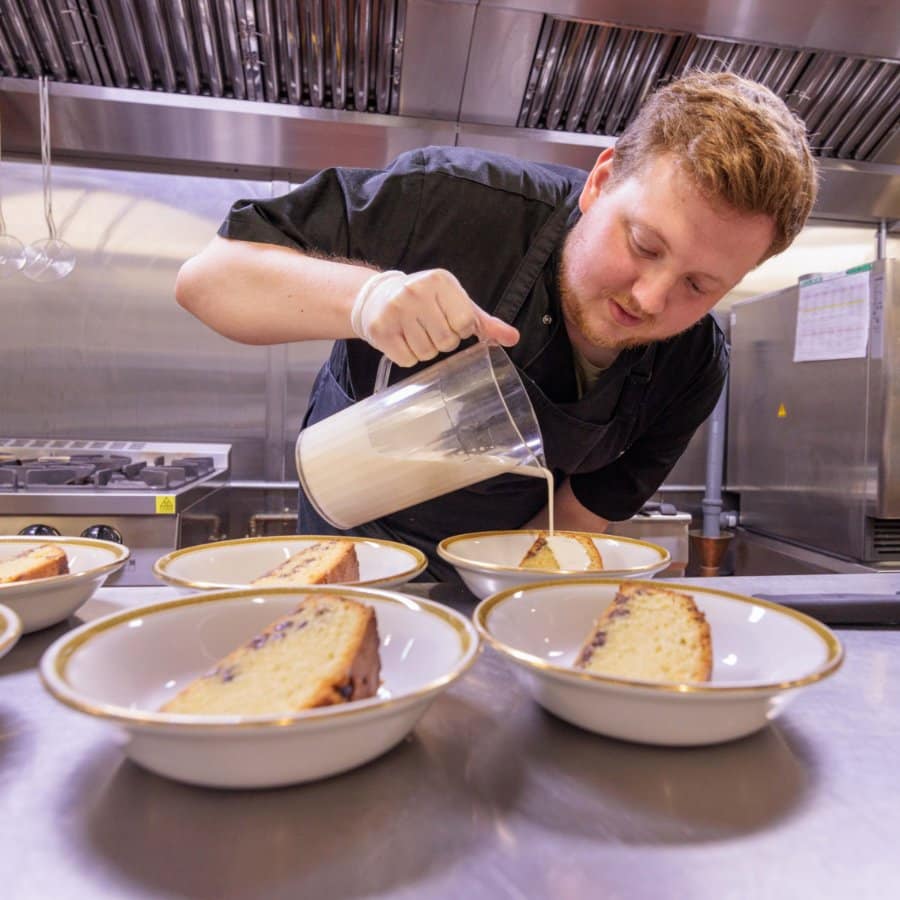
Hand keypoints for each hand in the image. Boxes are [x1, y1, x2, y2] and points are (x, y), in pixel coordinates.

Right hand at [350, 268, 518, 365]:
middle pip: (446, 341)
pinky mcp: (380, 329)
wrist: (377, 296)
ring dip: (425, 350)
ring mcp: (395, 310)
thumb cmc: (425, 301)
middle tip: (430, 328)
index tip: (448, 321)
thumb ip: (484, 322)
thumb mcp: (455, 303)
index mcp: (440, 281)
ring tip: (415, 333)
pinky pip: (407, 360)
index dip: (460, 330)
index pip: (465, 323)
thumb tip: (513, 338)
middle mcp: (416, 291)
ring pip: (426, 353)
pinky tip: (402, 340)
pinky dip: (408, 356)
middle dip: (442, 342)